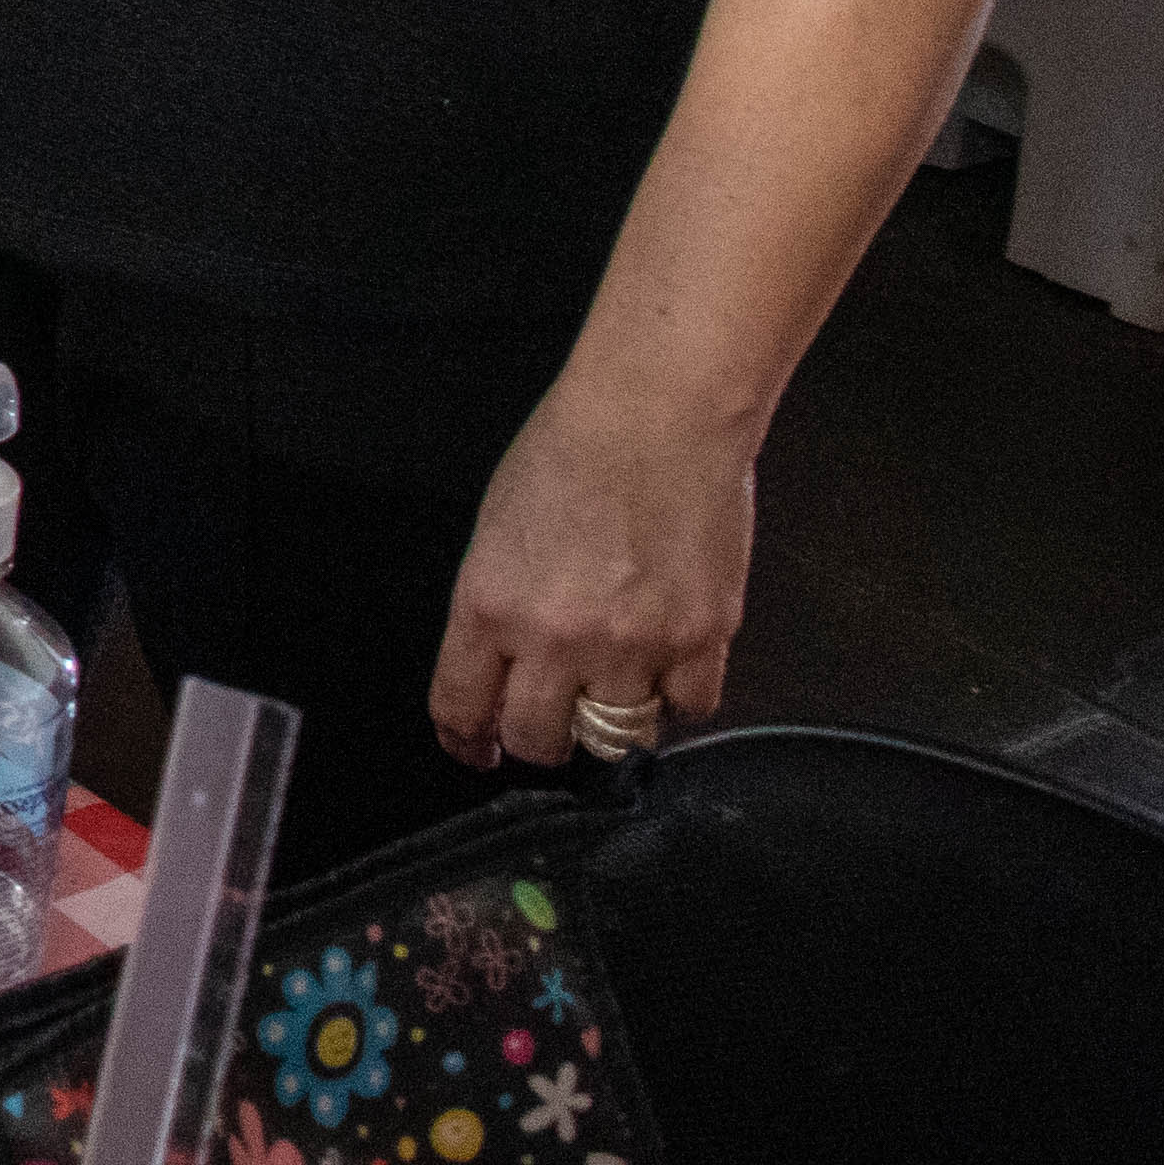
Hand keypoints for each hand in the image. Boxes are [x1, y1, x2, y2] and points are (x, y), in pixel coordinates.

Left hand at [433, 376, 753, 772]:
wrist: (657, 414)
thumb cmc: (573, 449)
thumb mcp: (496, 529)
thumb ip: (496, 607)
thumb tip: (498, 665)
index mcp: (489, 605)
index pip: (462, 707)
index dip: (467, 741)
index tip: (476, 750)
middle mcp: (556, 636)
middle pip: (539, 741)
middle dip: (539, 738)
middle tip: (549, 720)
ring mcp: (633, 644)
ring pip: (614, 737)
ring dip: (610, 722)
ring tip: (613, 686)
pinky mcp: (702, 638)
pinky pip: (688, 710)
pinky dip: (676, 699)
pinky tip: (667, 666)